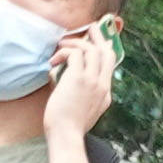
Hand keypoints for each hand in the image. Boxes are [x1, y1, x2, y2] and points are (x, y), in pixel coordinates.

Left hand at [42, 24, 119, 142]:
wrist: (67, 135)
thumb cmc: (68, 128)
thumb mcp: (81, 111)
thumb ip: (79, 94)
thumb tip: (64, 80)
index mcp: (105, 93)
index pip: (109, 66)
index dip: (104, 50)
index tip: (99, 41)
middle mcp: (102, 85)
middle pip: (107, 52)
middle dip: (99, 37)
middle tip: (91, 27)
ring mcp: (93, 81)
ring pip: (92, 49)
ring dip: (75, 43)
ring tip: (60, 46)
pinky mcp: (79, 78)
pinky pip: (75, 54)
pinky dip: (64, 53)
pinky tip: (53, 61)